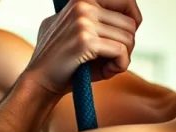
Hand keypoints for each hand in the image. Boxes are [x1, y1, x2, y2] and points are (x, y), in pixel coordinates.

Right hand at [25, 0, 141, 95]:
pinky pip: (121, 52)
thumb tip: (133, 18)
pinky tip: (108, 71)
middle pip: (130, 24)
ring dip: (123, 58)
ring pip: (128, 39)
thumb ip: (97, 19)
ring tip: (107, 65)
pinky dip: (120, 66)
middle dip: (128, 45)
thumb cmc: (64, 60)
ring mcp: (83, 22)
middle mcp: (82, 5)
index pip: (125, 0)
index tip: (130, 34)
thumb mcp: (77, 29)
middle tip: (114, 58)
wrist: (40, 80)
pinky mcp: (85, 41)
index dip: (135, 19)